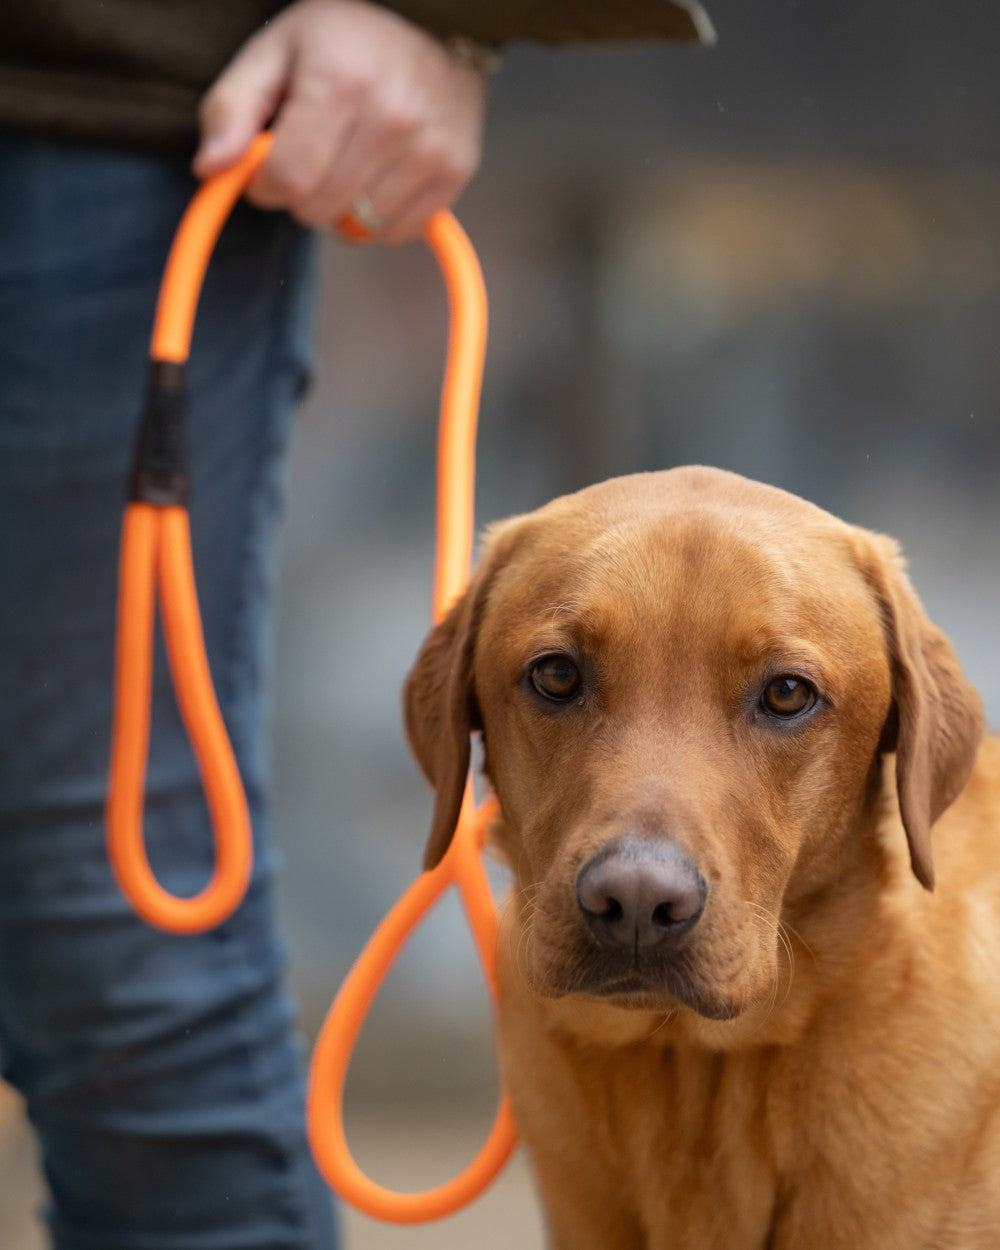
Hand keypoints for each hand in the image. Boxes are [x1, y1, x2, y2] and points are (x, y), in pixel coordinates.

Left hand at [193, 0, 488, 241]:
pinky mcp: (455, 172)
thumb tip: (209, 170)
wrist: (434, 18)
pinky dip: (378, 218)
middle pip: (319, 209)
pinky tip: (377, 177)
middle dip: (302, 193)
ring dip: (341, 207)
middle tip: (312, 155)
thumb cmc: (343, 37)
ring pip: (358, 227)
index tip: (268, 164)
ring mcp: (430, 149)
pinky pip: (397, 232)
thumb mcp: (275, 52)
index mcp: (340, 82)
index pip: (287, 179)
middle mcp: (392, 119)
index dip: (264, 183)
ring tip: (348, 161)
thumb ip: (231, 108)